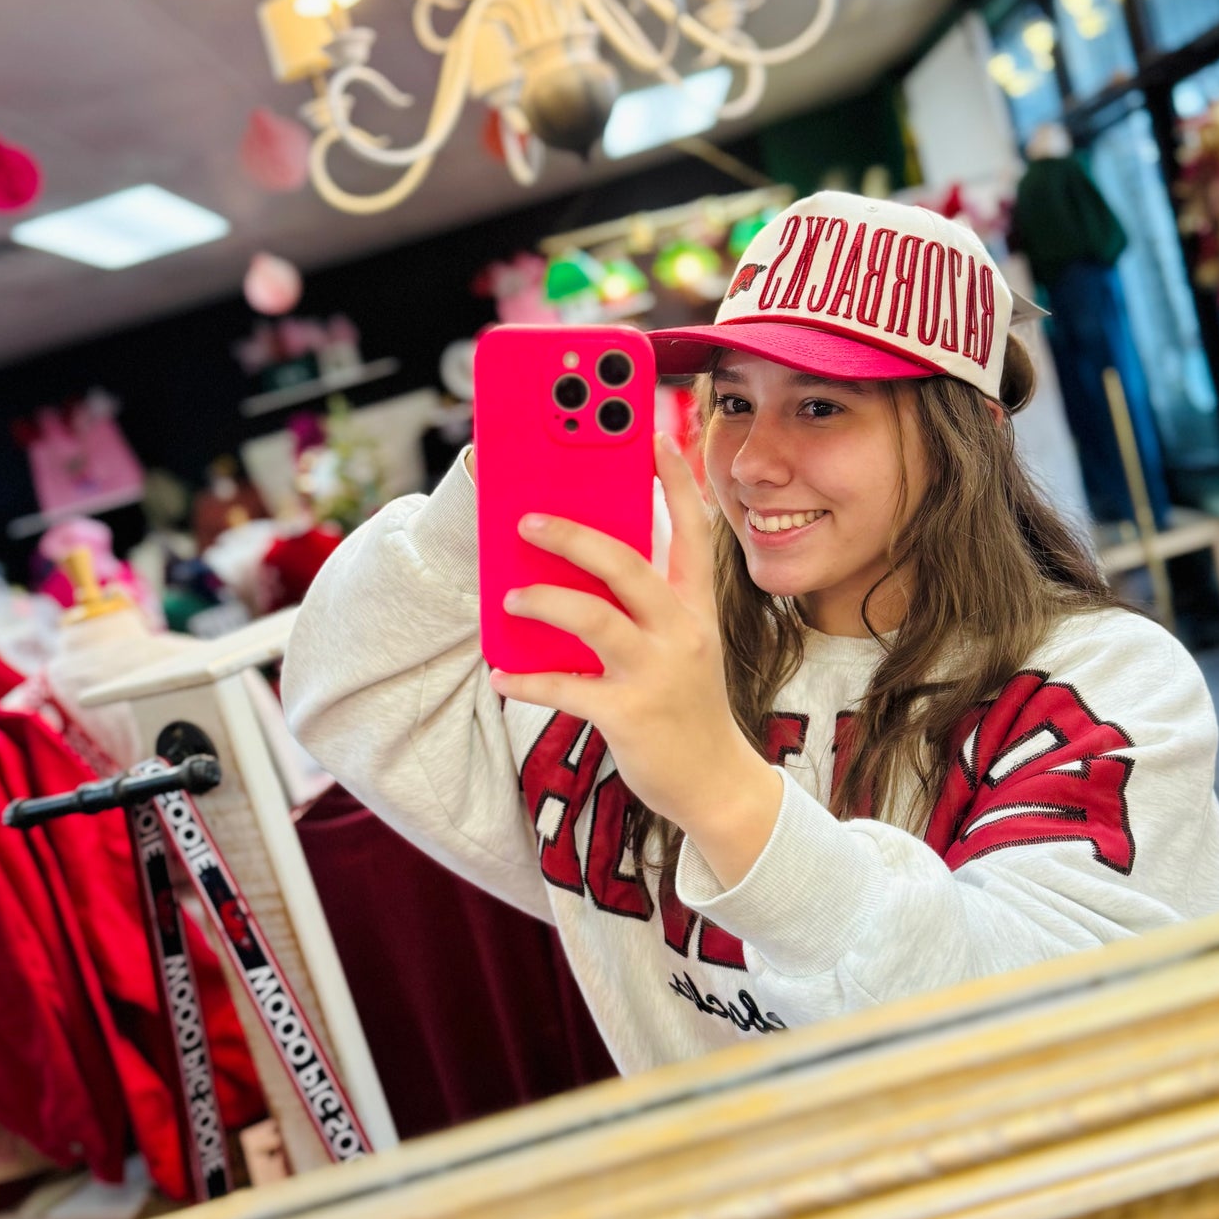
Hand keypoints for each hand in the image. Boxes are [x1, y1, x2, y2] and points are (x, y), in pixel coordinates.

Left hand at [488, 435, 782, 887]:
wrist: (717, 783)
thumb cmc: (687, 705)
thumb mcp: (683, 644)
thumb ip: (648, 604)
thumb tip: (580, 566)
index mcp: (696, 607)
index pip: (694, 530)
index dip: (676, 480)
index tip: (654, 436)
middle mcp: (681, 632)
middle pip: (628, 565)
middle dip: (574, 534)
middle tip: (528, 517)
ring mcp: (657, 673)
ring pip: (593, 618)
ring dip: (543, 600)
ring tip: (510, 594)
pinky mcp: (630, 713)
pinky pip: (566, 687)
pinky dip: (527, 679)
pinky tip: (502, 673)